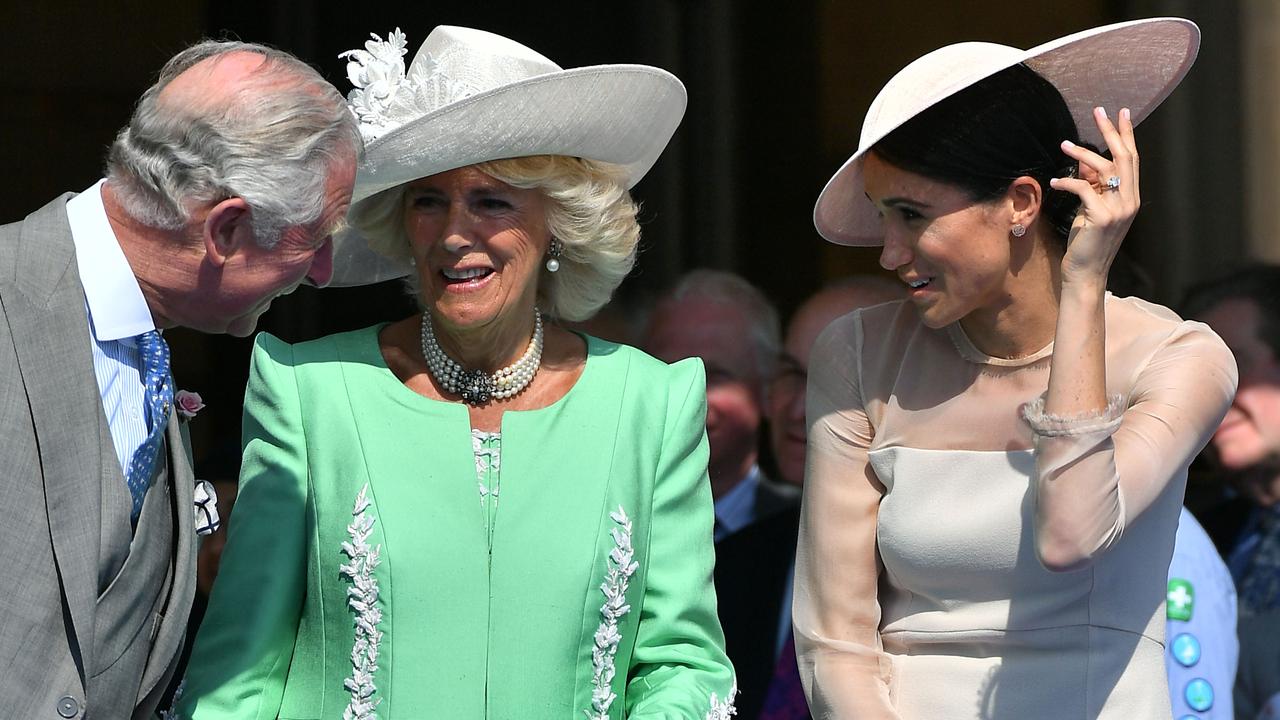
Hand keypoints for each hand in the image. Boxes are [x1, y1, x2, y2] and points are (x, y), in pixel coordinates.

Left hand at [1048, 106, 1139, 287]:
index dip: (1126, 135)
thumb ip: (1092, 186)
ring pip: (1104, 169)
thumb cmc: (1086, 242)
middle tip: (1099, 110)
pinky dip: (1068, 183)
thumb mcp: (1090, 209)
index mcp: (1130, 197)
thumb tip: (1084, 163)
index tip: (1121, 113)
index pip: (1132, 159)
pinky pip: (1084, 189)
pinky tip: (1054, 182)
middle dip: (1111, 131)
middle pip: (1123, 157)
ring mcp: (1118, 210)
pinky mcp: (1102, 218)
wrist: (1085, 273)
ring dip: (1082, 154)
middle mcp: (1129, 200)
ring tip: (1064, 144)